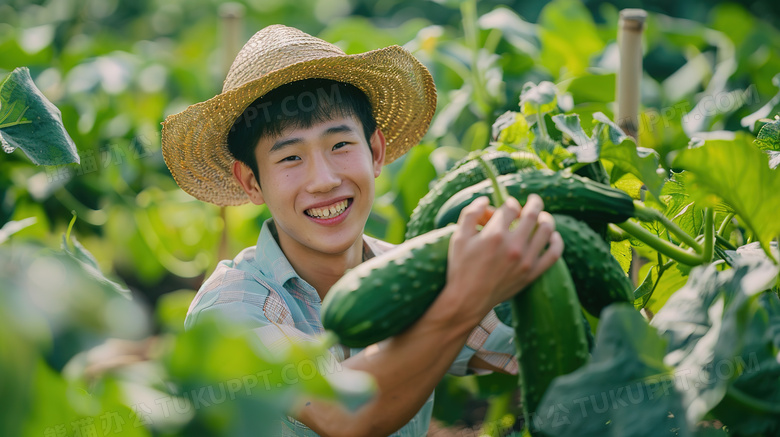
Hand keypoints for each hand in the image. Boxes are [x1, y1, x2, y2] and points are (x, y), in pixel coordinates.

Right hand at [444, 194, 563, 316]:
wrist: (468, 300)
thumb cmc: (461, 267)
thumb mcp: (458, 237)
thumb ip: (470, 213)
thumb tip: (485, 200)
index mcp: (495, 234)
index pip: (510, 207)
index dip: (509, 203)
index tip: (508, 206)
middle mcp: (513, 246)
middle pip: (532, 214)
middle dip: (533, 202)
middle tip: (533, 200)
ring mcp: (525, 260)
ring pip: (546, 230)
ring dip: (546, 219)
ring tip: (542, 217)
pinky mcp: (532, 273)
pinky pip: (553, 254)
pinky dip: (557, 242)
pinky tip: (553, 236)